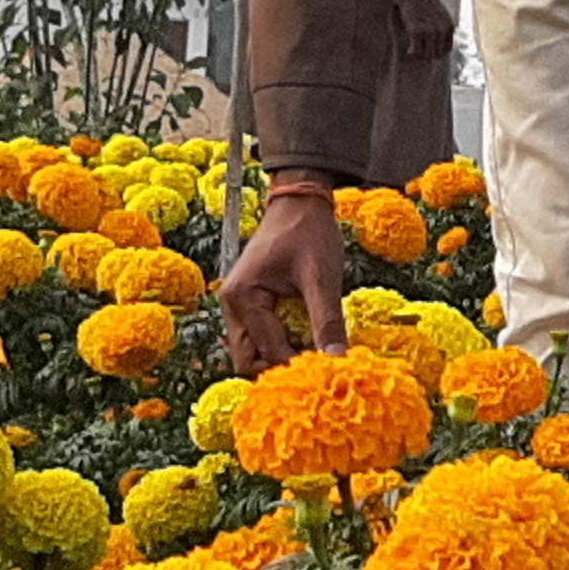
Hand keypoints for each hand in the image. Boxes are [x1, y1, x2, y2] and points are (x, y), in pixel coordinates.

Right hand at [217, 185, 347, 373]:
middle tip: (319, 362)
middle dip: (283, 367)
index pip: (267, 352)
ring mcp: (237, 305)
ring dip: (283, 356)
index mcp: (242, 297)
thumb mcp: (322, 279)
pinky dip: (282, 343)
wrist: (300, 201)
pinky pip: (261, 337)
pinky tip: (308, 335)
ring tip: (316, 348)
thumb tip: (337, 361)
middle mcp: (231, 305)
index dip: (299, 365)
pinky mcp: (249, 304)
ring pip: (254, 352)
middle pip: (249, 361)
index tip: (330, 368)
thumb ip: (327, 322)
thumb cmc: (309, 233)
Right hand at [391, 0, 457, 66]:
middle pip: (436, 55)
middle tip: (414, 52)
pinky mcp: (417, 29)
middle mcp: (442, 28)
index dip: (435, 53)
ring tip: (410, 51)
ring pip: (426, 55)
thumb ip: (438, 25)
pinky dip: (411, 53)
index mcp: (449, 24)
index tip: (424, 52)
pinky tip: (406, 50)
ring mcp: (430, 30)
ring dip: (417, 55)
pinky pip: (416, 51)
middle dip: (425, 55)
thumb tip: (432, 42)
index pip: (446, 50)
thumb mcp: (436, 10)